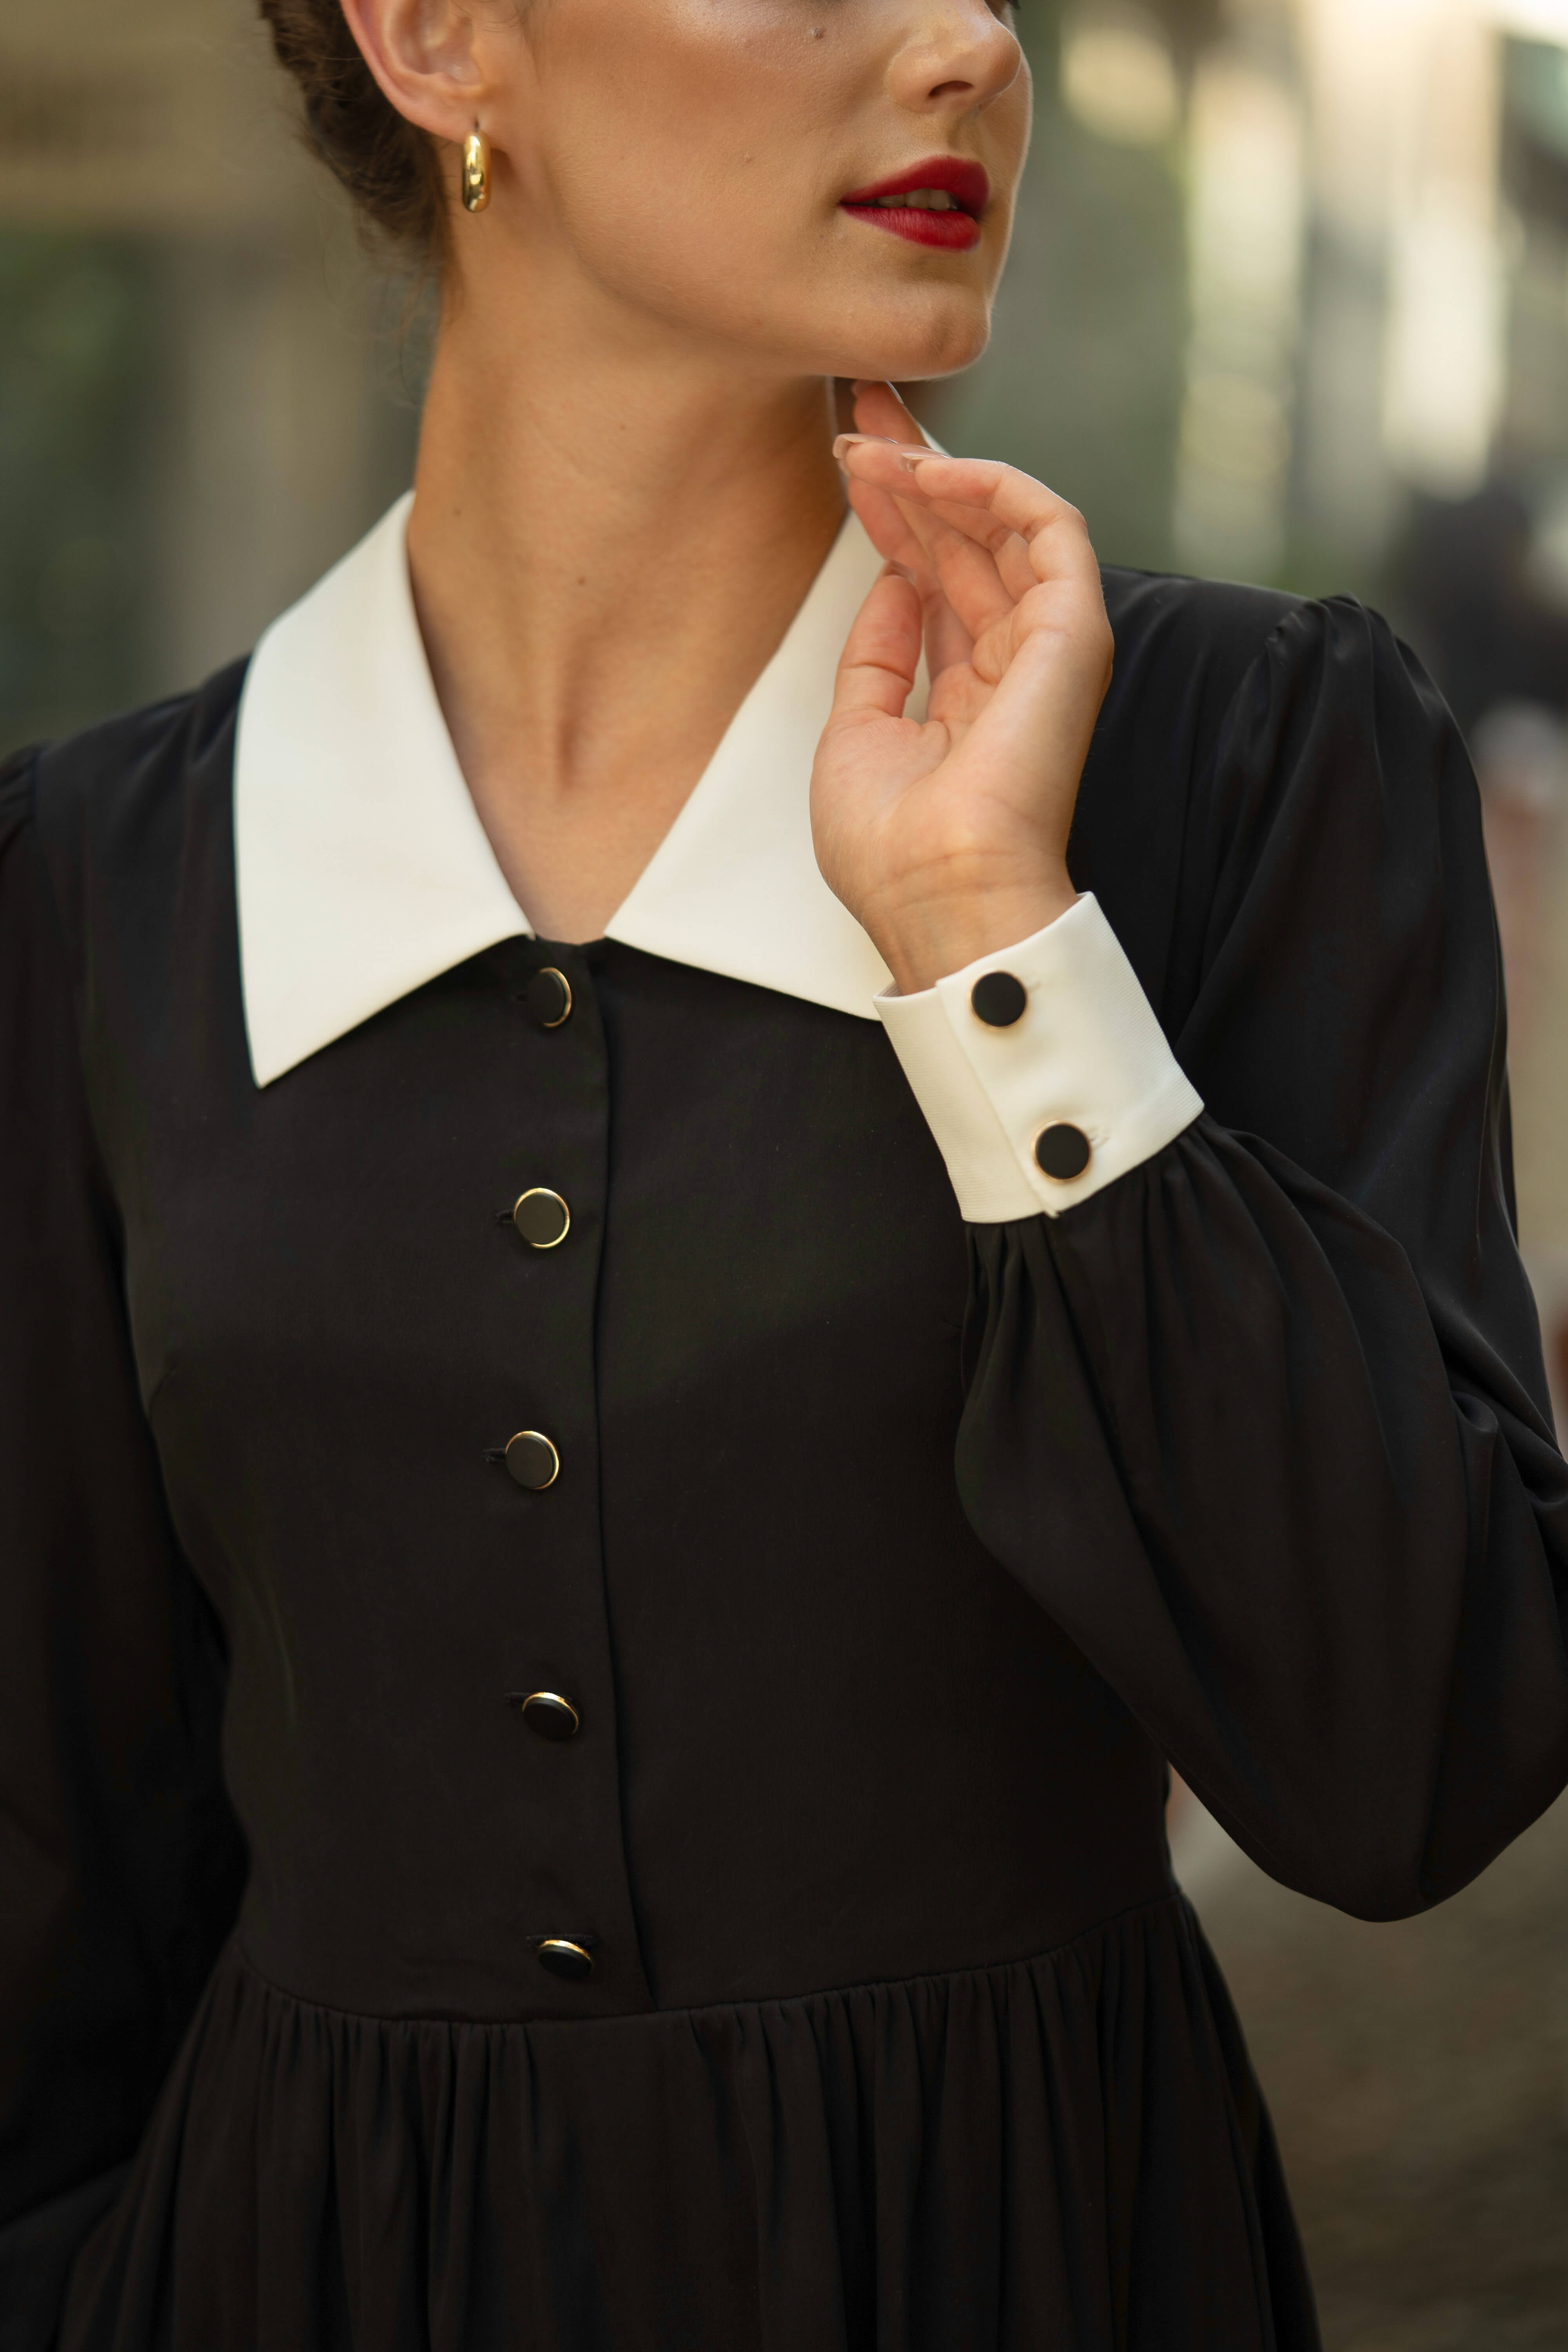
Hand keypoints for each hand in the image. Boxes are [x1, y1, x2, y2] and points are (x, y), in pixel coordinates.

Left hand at [810, 382, 1112, 995]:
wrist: (939, 897)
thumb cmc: (895, 850)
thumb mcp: (857, 734)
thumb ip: (877, 656)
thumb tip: (892, 582)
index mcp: (968, 694)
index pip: (939, 578)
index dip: (894, 515)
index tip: (848, 464)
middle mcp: (1012, 663)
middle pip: (968, 539)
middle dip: (912, 470)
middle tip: (855, 411)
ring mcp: (1046, 646)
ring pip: (1004, 521)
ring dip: (939, 470)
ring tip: (872, 440)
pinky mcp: (1073, 631)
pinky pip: (1049, 526)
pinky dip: (994, 486)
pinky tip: (933, 470)